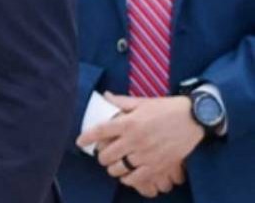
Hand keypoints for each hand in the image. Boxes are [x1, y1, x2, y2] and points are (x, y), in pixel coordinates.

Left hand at [77, 93, 200, 197]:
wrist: (194, 118)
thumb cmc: (167, 108)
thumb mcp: (142, 102)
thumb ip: (121, 102)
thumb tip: (105, 96)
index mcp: (128, 122)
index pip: (100, 131)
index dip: (86, 137)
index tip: (79, 141)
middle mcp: (134, 139)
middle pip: (106, 154)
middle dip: (101, 155)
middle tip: (103, 154)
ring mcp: (146, 154)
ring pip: (119, 168)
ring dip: (113, 168)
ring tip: (114, 164)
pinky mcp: (158, 165)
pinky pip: (136, 178)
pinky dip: (128, 178)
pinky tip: (128, 174)